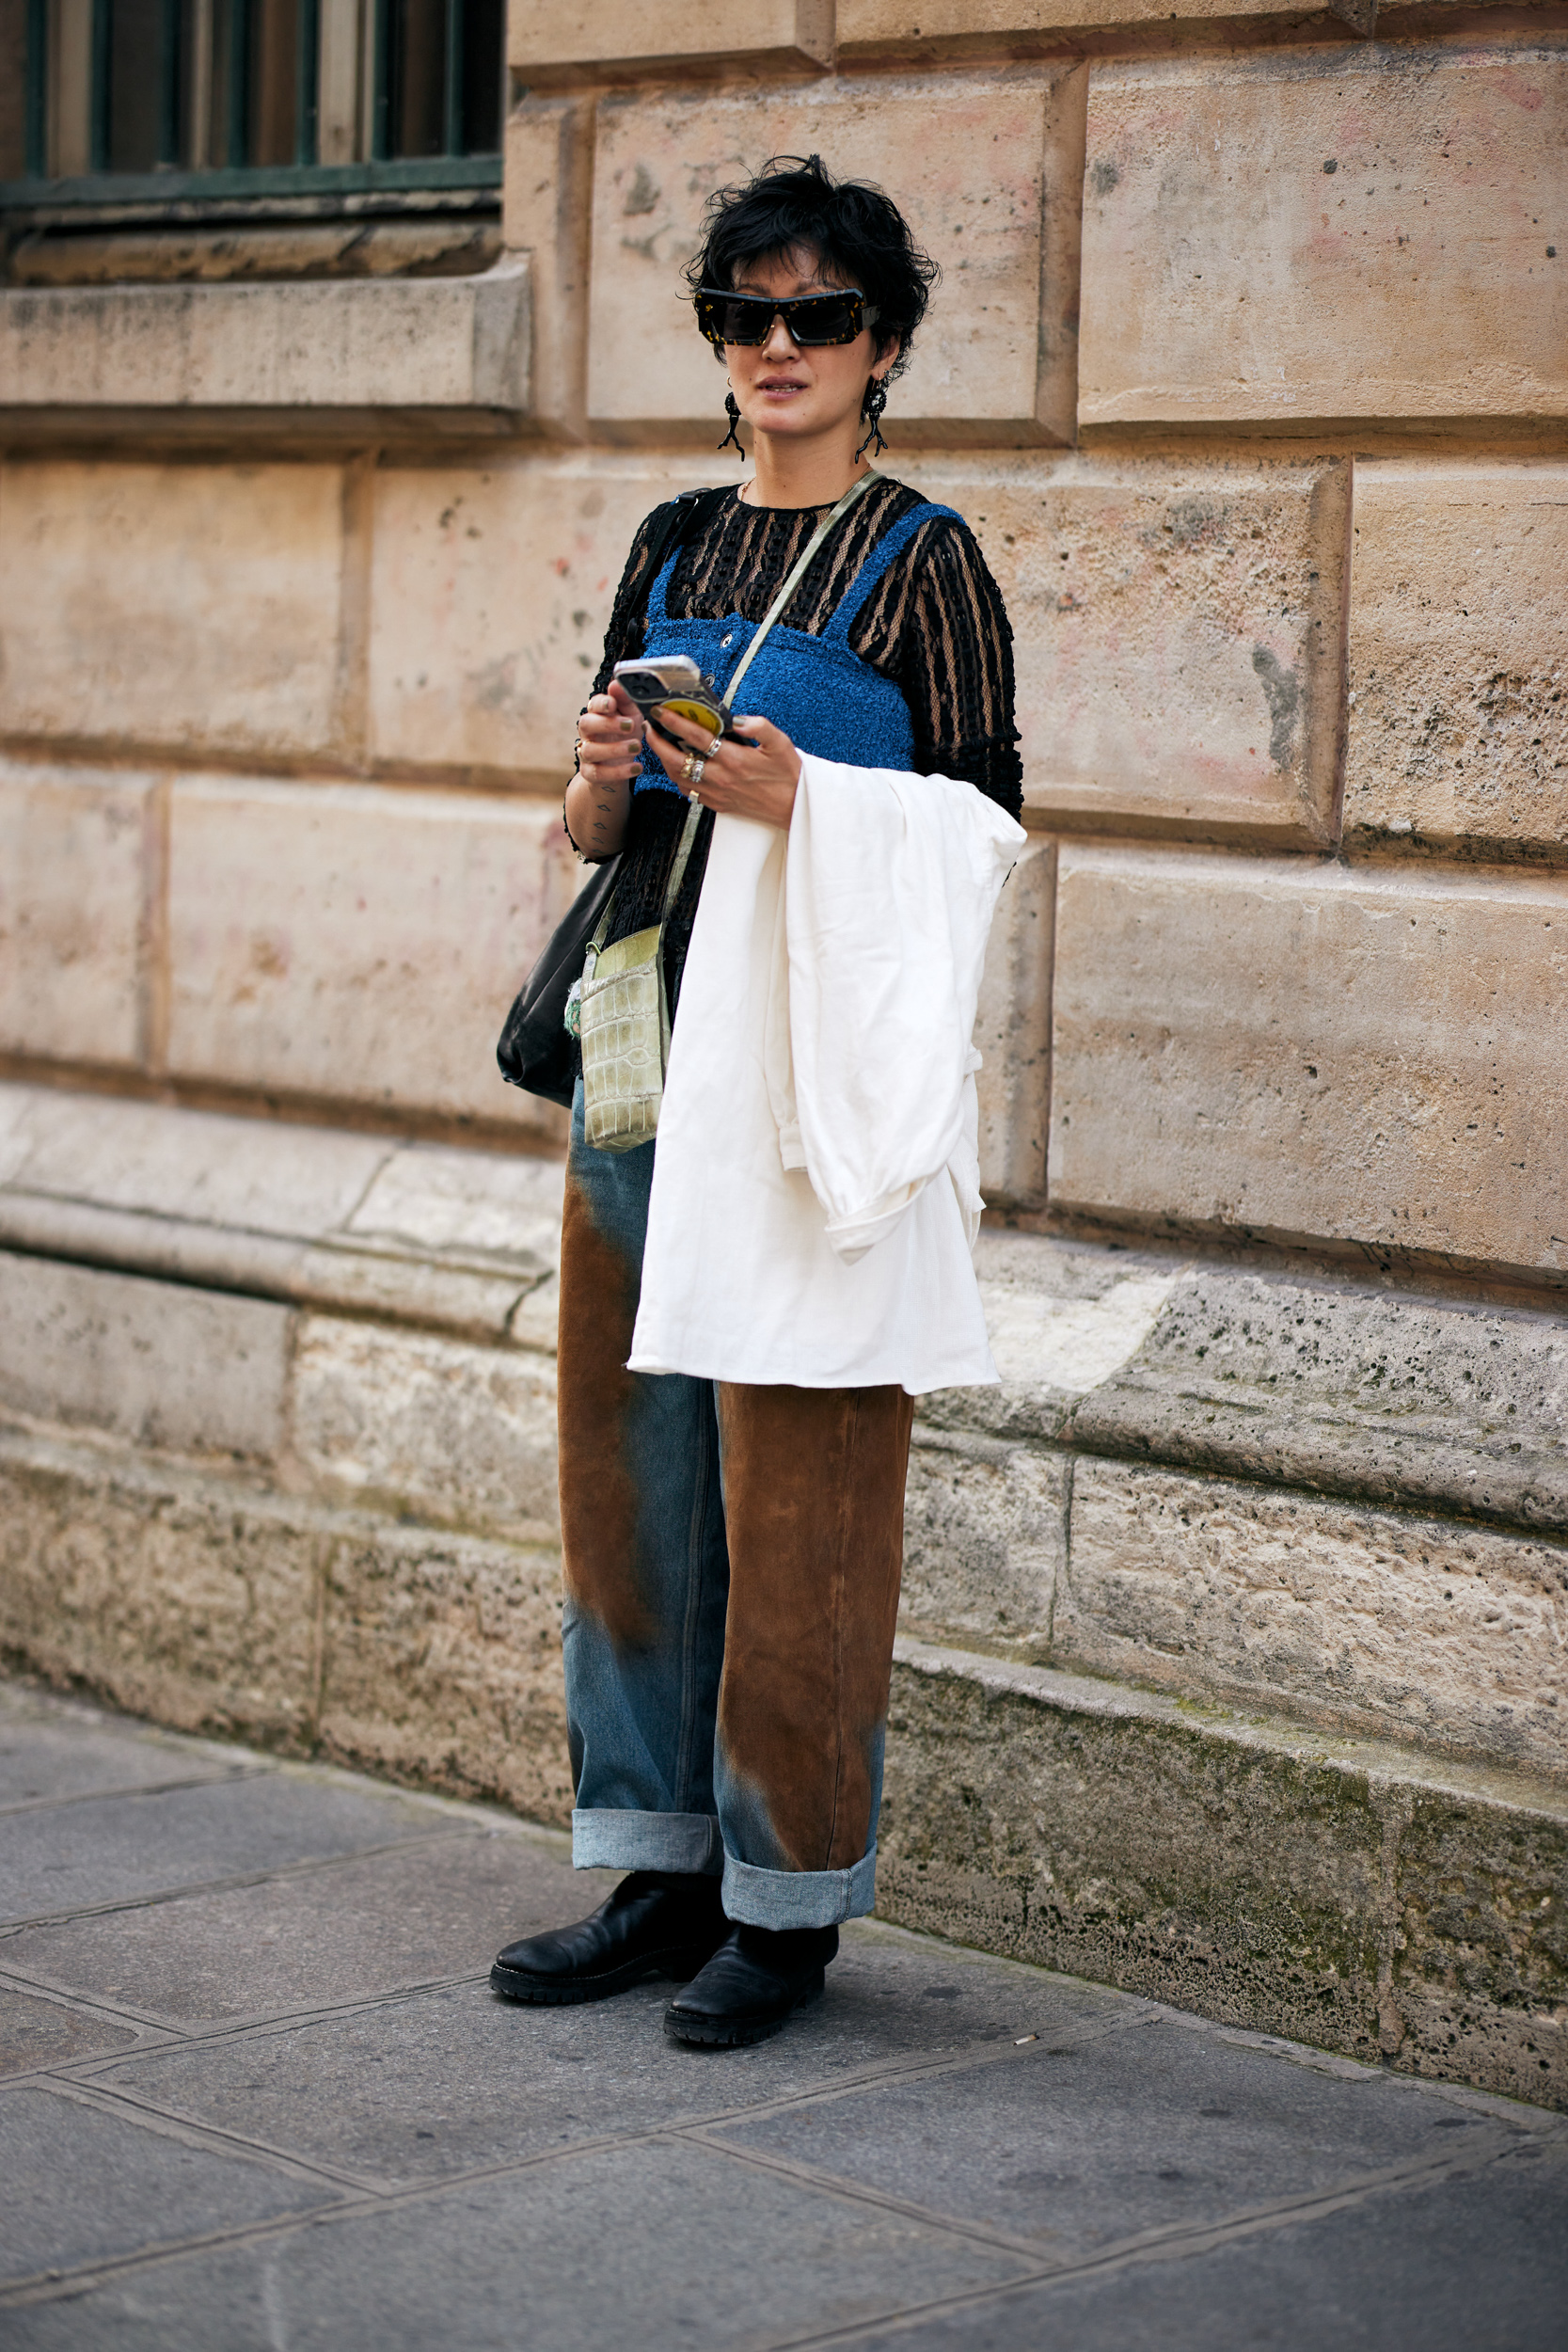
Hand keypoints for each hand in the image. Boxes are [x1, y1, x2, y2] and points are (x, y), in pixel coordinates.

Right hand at [576, 680, 644, 788]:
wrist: (618, 766)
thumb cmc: (624, 735)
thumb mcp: (631, 716)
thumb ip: (626, 701)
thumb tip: (617, 683)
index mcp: (597, 714)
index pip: (593, 704)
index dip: (601, 703)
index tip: (613, 703)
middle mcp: (587, 732)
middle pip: (585, 723)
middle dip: (607, 724)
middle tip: (630, 725)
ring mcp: (586, 753)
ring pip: (590, 750)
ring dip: (615, 748)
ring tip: (637, 747)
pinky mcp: (590, 772)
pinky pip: (598, 773)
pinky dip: (619, 771)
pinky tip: (637, 767)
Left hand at [647, 702, 801, 830]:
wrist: (795, 808)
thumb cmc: (789, 775)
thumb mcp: (781, 744)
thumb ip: (759, 726)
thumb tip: (737, 719)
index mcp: (735, 759)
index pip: (696, 737)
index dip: (674, 722)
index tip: (661, 711)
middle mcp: (721, 777)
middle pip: (677, 759)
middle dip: (657, 742)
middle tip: (650, 727)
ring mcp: (717, 793)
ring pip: (678, 777)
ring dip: (664, 760)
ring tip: (659, 744)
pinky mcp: (718, 804)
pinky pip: (689, 791)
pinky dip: (677, 777)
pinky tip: (677, 766)